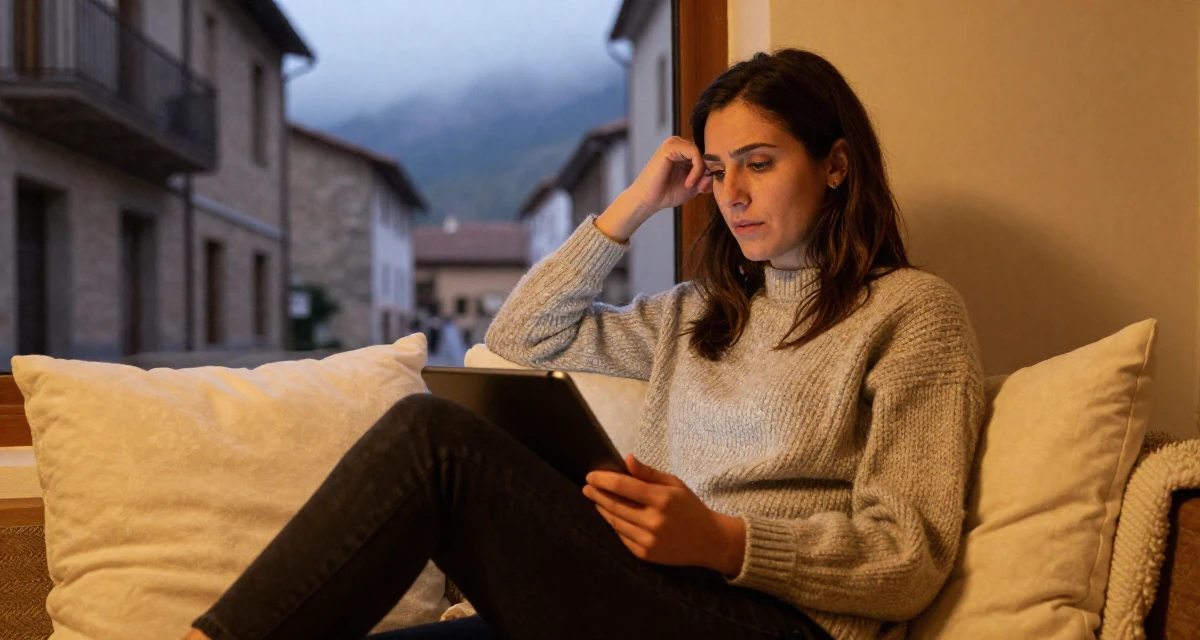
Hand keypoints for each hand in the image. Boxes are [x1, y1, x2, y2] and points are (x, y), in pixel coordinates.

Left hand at [582, 454, 745, 575]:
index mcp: (662, 499)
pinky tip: (611, 517)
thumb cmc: (690, 507)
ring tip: (596, 500)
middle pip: (615, 505)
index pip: (623, 487)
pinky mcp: (645, 554)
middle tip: (586, 487)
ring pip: (615, 522)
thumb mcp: (675, 484)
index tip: (590, 476)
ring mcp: (648, 540)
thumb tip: (627, 459)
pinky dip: (615, 526)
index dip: (603, 480)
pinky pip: (622, 537)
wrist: (709, 541)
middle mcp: (654, 521)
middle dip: (597, 494)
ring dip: (603, 510)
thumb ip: (649, 473)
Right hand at [594, 137, 713, 242]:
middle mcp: (679, 144)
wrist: (648, 200)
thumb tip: (717, 172)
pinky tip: (688, 183)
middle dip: (707, 172)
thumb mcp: (694, 185)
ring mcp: (674, 143)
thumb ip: (706, 178)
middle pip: (706, 153)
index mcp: (684, 151)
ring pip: (702, 153)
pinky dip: (696, 170)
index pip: (707, 155)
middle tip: (701, 188)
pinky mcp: (671, 146)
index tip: (704, 189)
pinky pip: (695, 153)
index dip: (710, 171)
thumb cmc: (666, 193)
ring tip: (692, 186)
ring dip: (701, 172)